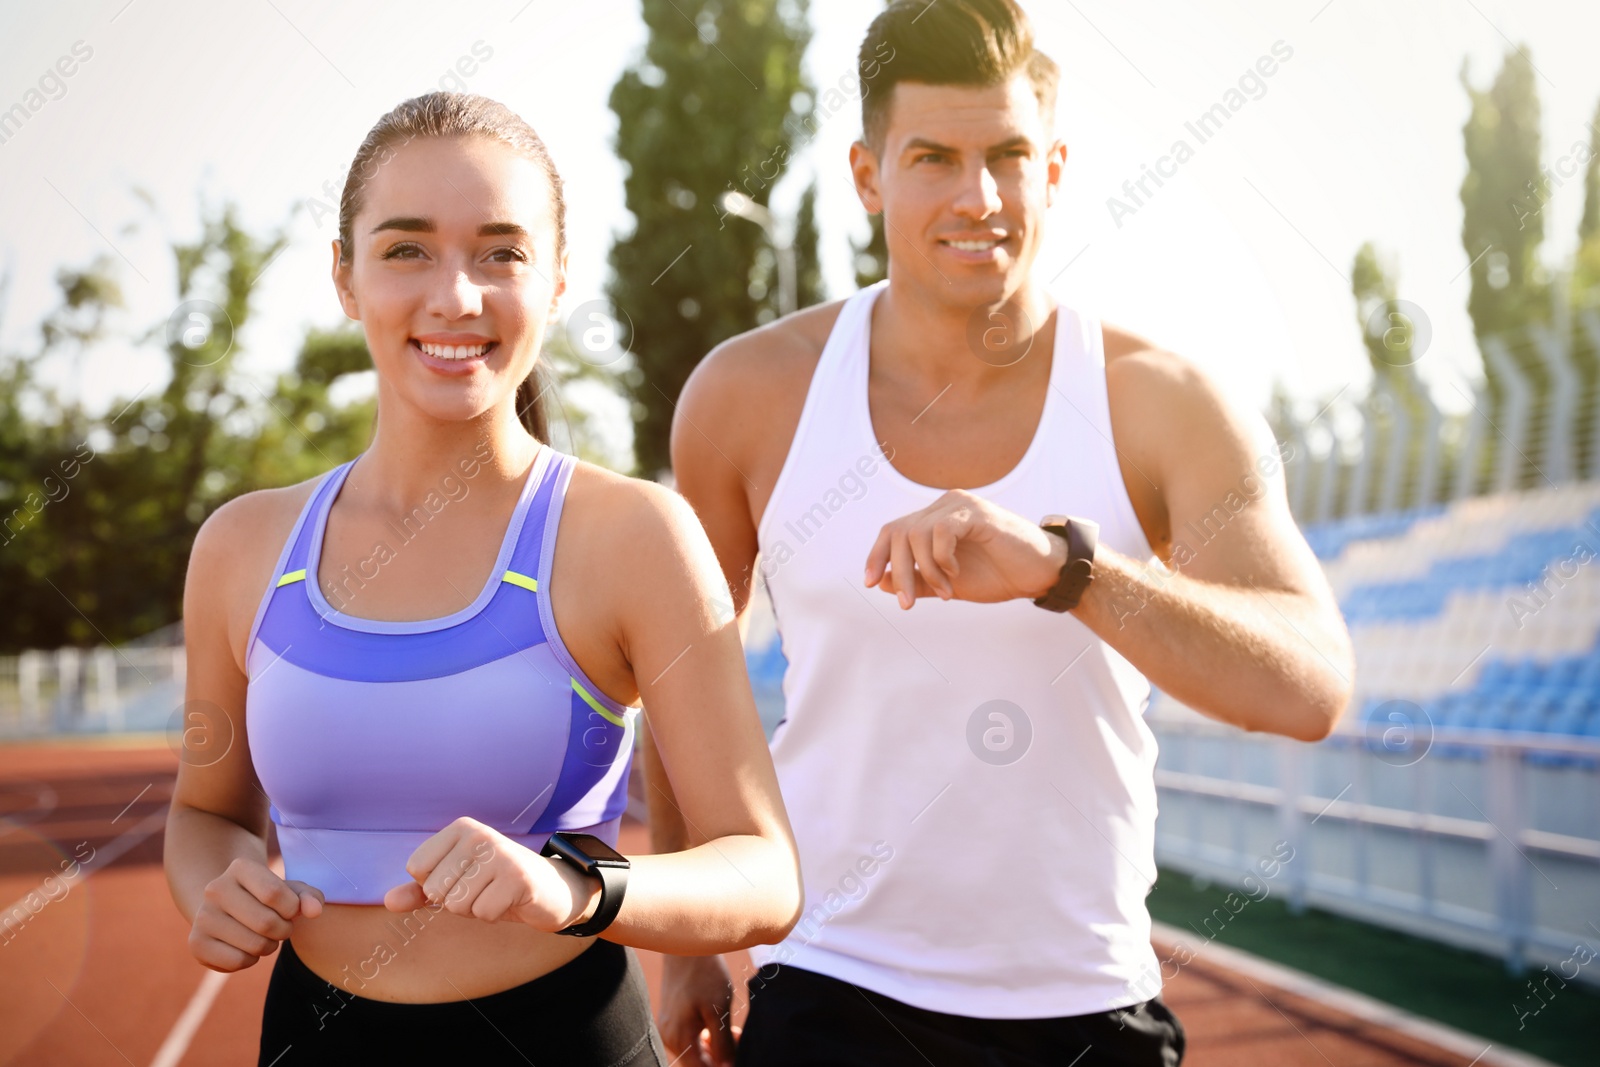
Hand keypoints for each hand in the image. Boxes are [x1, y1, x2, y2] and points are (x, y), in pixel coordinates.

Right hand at [188, 857, 323, 971]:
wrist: (229, 908)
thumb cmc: (267, 897)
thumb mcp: (291, 891)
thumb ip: (309, 897)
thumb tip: (315, 911)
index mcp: (240, 867)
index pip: (275, 894)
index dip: (292, 909)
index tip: (291, 909)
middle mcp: (215, 889)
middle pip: (266, 923)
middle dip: (283, 931)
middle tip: (280, 927)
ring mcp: (202, 916)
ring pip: (253, 945)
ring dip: (269, 947)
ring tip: (264, 936)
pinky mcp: (196, 943)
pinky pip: (237, 962)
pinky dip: (250, 960)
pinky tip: (246, 948)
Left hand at [382, 817, 599, 931]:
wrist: (551, 889)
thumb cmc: (496, 885)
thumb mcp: (456, 884)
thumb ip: (420, 891)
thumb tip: (388, 902)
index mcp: (460, 828)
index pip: (417, 869)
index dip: (436, 886)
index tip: (464, 878)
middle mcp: (478, 835)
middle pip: (435, 890)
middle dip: (457, 901)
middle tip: (484, 890)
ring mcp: (499, 854)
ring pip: (457, 904)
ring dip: (476, 909)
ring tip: (496, 894)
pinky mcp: (517, 877)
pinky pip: (482, 913)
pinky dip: (494, 915)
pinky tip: (509, 900)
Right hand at [659, 954, 737, 1066]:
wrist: (687, 943)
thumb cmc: (704, 974)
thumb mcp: (718, 1010)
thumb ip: (722, 1043)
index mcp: (679, 1038)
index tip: (738, 1055)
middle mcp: (669, 1036)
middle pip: (697, 1063)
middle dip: (720, 1058)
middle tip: (738, 1039)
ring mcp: (668, 1027)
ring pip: (694, 1052)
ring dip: (715, 1049)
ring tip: (734, 1032)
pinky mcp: (671, 1017)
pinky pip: (690, 1039)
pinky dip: (706, 1038)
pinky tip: (720, 1026)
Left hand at [864, 489, 1065, 607]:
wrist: (1039, 574)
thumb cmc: (998, 575)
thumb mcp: (948, 583)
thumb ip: (917, 580)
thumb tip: (880, 581)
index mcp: (935, 519)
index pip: (893, 530)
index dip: (877, 555)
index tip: (870, 583)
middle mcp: (944, 506)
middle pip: (899, 532)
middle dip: (898, 571)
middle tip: (908, 603)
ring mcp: (960, 506)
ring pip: (916, 533)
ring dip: (926, 571)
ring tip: (946, 592)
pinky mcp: (977, 513)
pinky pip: (940, 532)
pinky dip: (942, 559)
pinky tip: (957, 574)